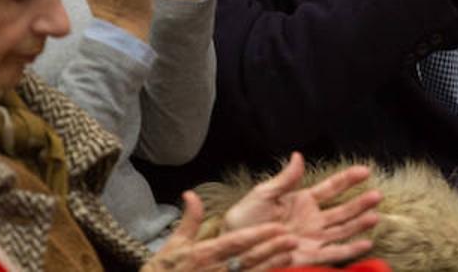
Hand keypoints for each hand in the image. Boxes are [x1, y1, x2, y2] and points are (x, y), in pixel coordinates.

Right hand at [144, 191, 296, 271]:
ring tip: (291, 254)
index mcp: (205, 253)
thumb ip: (189, 219)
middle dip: (271, 249)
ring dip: (272, 264)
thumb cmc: (164, 270)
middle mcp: (216, 270)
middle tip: (292, 238)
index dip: (257, 234)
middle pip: (249, 258)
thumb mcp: (174, 244)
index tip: (275, 227)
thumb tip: (191, 193)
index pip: (236, 242)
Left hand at [224, 153, 378, 265]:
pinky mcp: (309, 256)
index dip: (348, 179)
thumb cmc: (246, 218)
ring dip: (359, 224)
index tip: (366, 170)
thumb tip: (298, 156)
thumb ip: (285, 179)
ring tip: (375, 216)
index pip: (331, 188)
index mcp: (302, 200)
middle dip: (360, 203)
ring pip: (342, 230)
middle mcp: (312, 219)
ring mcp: (313, 238)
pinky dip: (351, 249)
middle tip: (377, 195)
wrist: (235, 245)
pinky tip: (366, 243)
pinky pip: (334, 253)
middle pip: (342, 210)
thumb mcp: (264, 193)